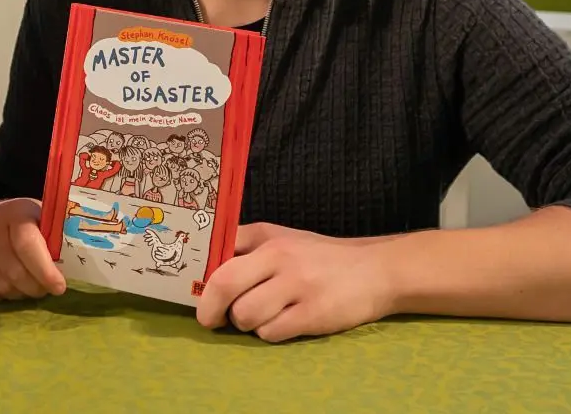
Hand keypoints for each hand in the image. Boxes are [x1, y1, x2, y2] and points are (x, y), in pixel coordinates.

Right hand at [0, 198, 66, 300]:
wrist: (0, 214)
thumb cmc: (33, 222)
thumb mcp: (48, 222)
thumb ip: (58, 242)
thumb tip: (76, 272)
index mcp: (16, 212)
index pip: (27, 246)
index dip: (44, 271)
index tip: (59, 287)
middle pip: (14, 271)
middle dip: (35, 288)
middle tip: (46, 290)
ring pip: (0, 285)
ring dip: (19, 294)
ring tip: (30, 288)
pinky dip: (1, 296)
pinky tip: (12, 288)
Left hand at [195, 222, 396, 342]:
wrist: (377, 270)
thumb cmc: (320, 256)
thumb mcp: (282, 237)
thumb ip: (246, 244)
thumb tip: (206, 264)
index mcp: (266, 237)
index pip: (219, 252)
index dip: (200, 276)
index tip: (194, 291)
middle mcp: (279, 257)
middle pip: (224, 284)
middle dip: (210, 309)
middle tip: (210, 320)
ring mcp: (297, 286)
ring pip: (245, 314)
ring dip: (246, 323)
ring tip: (260, 317)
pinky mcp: (313, 314)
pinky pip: (271, 332)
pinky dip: (269, 333)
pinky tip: (283, 323)